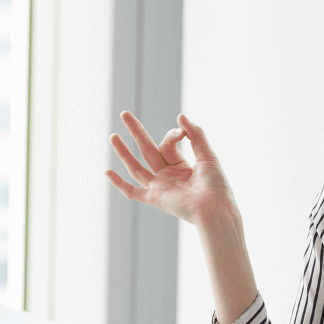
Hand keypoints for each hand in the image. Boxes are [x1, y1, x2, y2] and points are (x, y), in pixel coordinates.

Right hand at [106, 111, 235, 225]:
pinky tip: (107, 171)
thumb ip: (196, 135)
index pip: (167, 145)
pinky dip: (119, 184)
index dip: (171, 135)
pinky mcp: (155, 199)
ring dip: (124, 152)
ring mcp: (160, 188)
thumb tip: (180, 116)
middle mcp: (169, 177)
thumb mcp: (208, 155)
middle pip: (147, 151)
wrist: (216, 210)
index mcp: (182, 167)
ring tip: (113, 136)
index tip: (181, 132)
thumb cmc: (217, 186)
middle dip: (136, 132)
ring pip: (136, 168)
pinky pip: (133, 192)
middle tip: (125, 114)